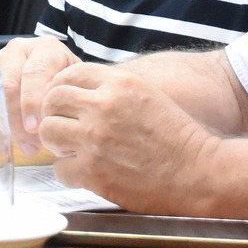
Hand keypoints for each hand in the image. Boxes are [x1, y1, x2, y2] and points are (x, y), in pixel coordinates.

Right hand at [0, 36, 79, 154]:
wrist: (56, 73)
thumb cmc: (69, 84)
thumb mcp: (75, 86)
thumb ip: (66, 100)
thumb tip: (49, 128)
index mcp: (45, 49)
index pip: (34, 72)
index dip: (32, 102)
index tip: (35, 128)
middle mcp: (17, 51)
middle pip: (8, 85)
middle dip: (16, 120)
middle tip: (29, 146)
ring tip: (13, 148)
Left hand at [38, 62, 225, 213]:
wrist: (199, 173)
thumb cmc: (176, 136)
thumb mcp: (146, 94)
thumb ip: (112, 88)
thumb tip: (76, 90)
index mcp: (119, 83)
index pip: (68, 75)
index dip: (62, 89)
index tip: (65, 104)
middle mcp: (103, 106)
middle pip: (52, 101)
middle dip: (55, 114)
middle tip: (65, 128)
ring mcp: (95, 139)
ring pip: (49, 132)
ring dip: (57, 142)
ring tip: (73, 149)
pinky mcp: (93, 171)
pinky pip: (59, 168)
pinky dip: (69, 172)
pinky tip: (86, 171)